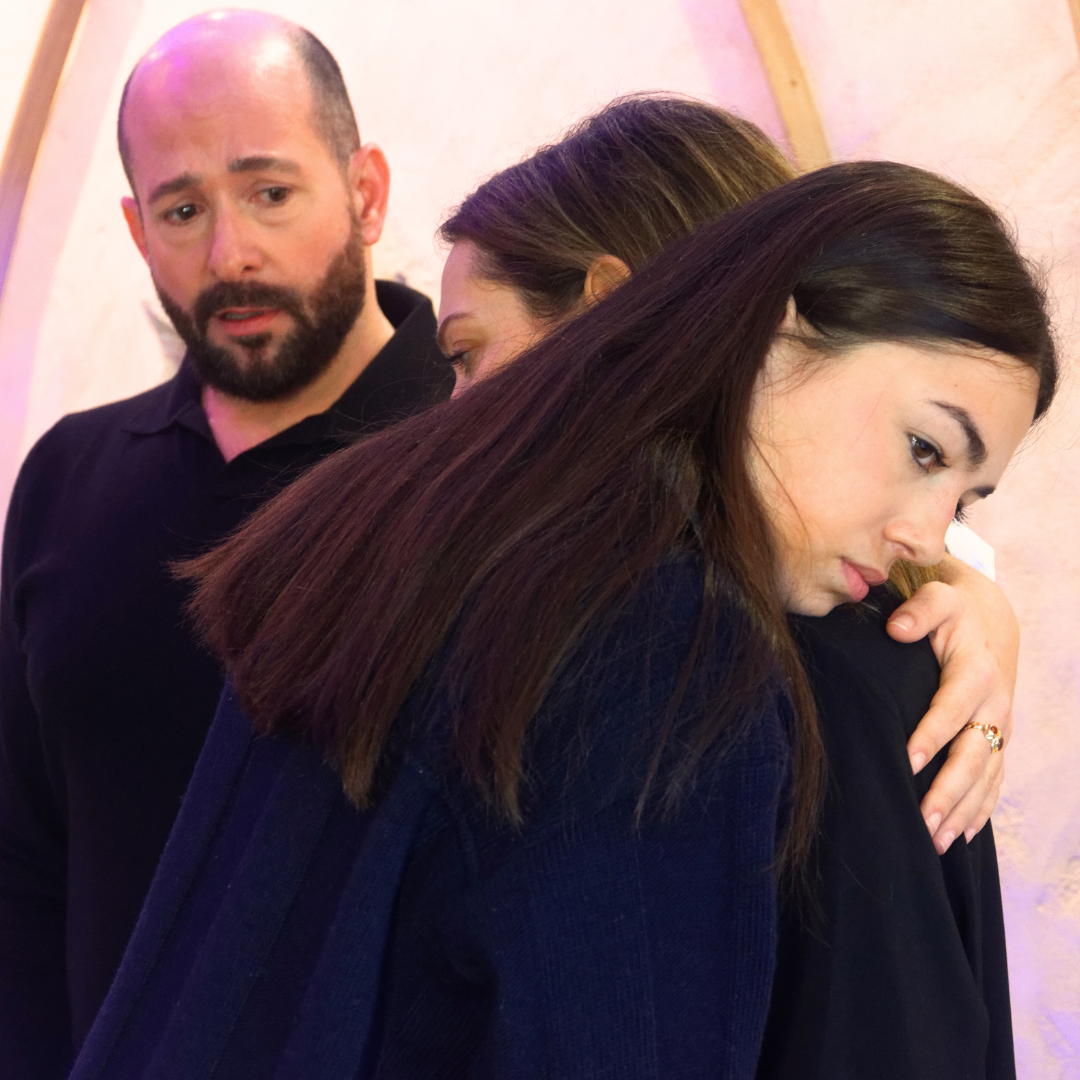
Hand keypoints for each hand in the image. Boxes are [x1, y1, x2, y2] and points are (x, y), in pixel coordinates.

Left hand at [886, 554, 1015, 853]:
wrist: (988, 618)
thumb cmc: (951, 609)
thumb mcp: (938, 597)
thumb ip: (920, 609)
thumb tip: (898, 628)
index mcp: (976, 671)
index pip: (953, 708)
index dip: (932, 735)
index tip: (907, 761)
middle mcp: (993, 704)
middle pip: (974, 754)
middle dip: (950, 790)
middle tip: (923, 822)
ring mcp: (999, 726)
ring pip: (985, 776)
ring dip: (963, 810)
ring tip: (936, 841)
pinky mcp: (998, 740)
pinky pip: (994, 781)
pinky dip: (980, 809)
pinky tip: (961, 836)